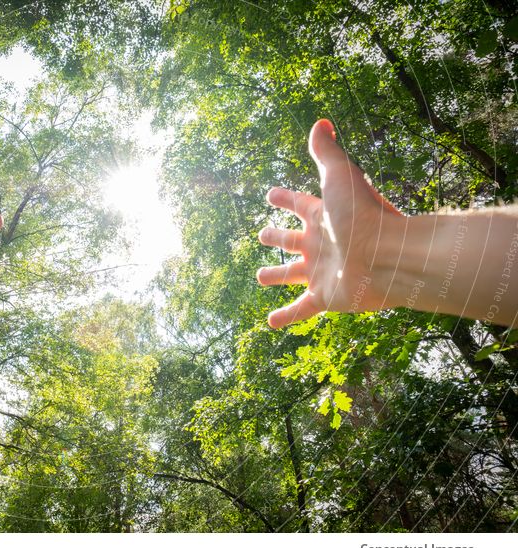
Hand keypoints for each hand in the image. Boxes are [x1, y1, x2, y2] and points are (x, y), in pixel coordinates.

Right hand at [257, 119, 405, 327]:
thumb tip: (321, 121)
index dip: (283, 199)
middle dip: (276, 237)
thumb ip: (327, 151)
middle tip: (262, 234)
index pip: (298, 204)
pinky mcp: (324, 297)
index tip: (269, 194)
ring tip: (261, 277)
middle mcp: (320, 244)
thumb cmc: (365, 214)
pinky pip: (299, 309)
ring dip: (276, 276)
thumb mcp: (340, 176)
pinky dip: (285, 316)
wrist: (390, 256)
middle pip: (291, 240)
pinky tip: (270, 322)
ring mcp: (321, 272)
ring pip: (291, 274)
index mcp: (322, 216)